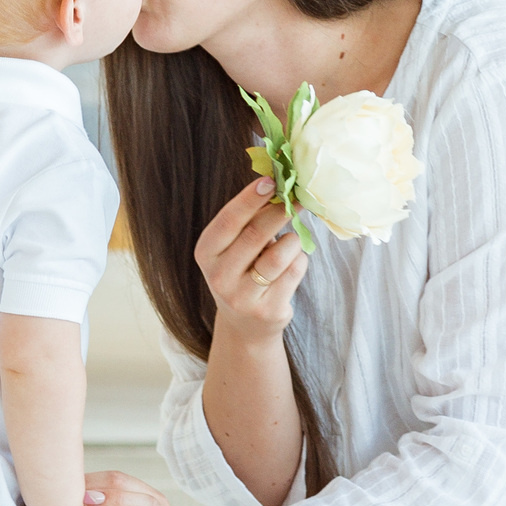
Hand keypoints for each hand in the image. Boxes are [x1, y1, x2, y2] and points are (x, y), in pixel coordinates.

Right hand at [198, 178, 307, 347]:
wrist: (246, 323)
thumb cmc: (243, 270)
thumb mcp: (234, 247)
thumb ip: (249, 220)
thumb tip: (279, 186)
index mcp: (206, 252)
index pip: (229, 220)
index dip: (250, 198)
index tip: (270, 181)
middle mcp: (219, 276)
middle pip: (256, 233)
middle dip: (280, 211)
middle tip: (297, 197)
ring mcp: (242, 296)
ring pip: (281, 253)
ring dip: (293, 240)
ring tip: (290, 241)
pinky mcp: (268, 310)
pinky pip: (295, 271)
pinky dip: (299, 260)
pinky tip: (291, 264)